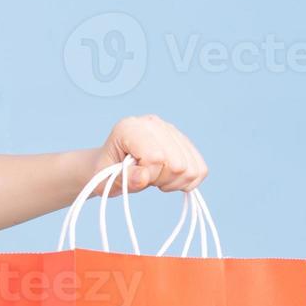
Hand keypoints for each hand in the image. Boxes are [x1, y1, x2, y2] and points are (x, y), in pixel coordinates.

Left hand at [94, 114, 208, 196]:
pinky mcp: (183, 141)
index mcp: (129, 128)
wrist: (110, 166)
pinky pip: (200, 169)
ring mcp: (171, 130)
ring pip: (192, 168)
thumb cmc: (105, 172)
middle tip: (145, 178)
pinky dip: (187, 181)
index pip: (156, 157)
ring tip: (155, 178)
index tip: (134, 176)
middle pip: (178, 164)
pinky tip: (168, 178)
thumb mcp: (104, 179)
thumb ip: (124, 178)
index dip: (147, 175)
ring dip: (174, 182)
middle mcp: (153, 123)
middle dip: (162, 180)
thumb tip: (143, 177)